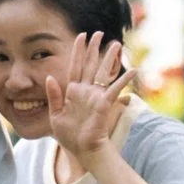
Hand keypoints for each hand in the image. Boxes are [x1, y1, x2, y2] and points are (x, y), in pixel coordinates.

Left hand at [46, 31, 132, 164]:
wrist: (81, 150)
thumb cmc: (69, 135)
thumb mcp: (55, 114)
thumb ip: (54, 96)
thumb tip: (50, 77)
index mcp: (72, 91)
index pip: (74, 66)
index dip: (77, 51)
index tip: (80, 35)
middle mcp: (85, 90)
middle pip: (90, 64)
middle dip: (94, 48)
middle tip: (98, 32)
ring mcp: (95, 96)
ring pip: (102, 72)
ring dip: (109, 58)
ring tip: (116, 43)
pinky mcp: (104, 104)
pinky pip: (115, 89)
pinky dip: (124, 80)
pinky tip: (133, 70)